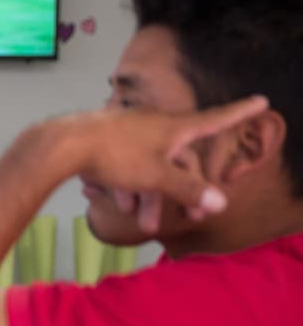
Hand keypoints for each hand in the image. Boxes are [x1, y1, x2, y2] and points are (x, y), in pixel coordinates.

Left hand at [68, 95, 268, 233]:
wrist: (63, 145)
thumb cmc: (113, 156)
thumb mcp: (156, 177)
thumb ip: (187, 190)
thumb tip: (221, 203)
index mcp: (173, 127)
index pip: (214, 119)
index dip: (239, 112)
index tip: (261, 100)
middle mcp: (155, 123)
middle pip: (180, 158)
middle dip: (183, 191)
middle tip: (190, 218)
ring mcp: (130, 130)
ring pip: (151, 166)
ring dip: (150, 196)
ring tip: (143, 225)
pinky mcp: (109, 139)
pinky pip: (128, 164)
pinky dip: (129, 185)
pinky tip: (121, 206)